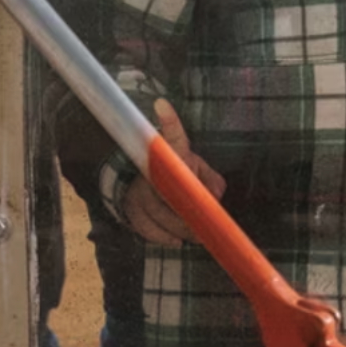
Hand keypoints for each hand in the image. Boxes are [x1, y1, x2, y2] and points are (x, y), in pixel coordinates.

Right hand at [120, 101, 225, 246]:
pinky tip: (178, 242)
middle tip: (205, 230)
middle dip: (189, 217)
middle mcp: (149, 170)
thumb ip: (211, 180)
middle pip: (168, 194)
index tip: (162, 105)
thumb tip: (216, 196)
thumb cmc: (177, 173)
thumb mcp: (197, 168)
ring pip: (158, 217)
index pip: (170, 135)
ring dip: (180, 232)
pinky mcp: (129, 208)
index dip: (168, 120)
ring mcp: (137, 190)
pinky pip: (146, 229)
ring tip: (195, 238)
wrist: (143, 182)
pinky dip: (164, 239)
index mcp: (171, 153)